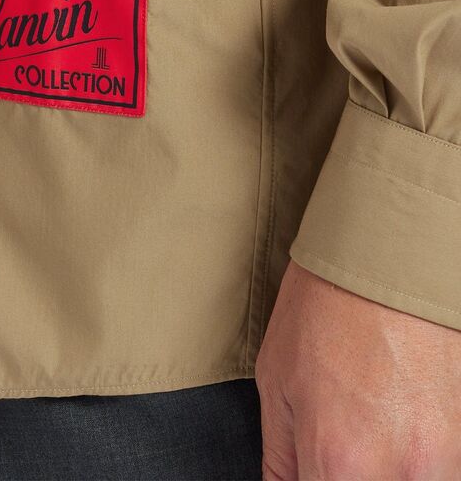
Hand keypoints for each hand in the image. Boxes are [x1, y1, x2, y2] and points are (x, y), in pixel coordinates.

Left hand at [256, 260, 460, 479]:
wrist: (389, 260)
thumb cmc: (323, 310)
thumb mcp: (276, 380)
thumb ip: (281, 458)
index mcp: (340, 463)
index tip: (307, 467)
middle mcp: (401, 476)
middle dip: (338, 475)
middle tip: (330, 443)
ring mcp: (445, 463)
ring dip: (378, 471)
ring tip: (361, 427)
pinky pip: (435, 471)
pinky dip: (409, 460)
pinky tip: (389, 423)